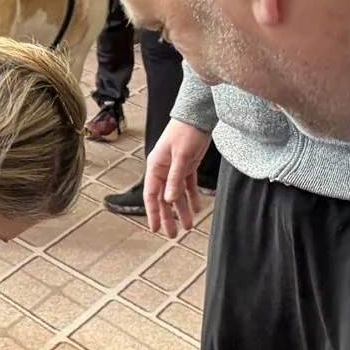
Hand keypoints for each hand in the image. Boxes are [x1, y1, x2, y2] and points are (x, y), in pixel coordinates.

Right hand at [142, 120, 211, 237]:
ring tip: (188, 227)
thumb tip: (168, 200)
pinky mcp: (188, 165)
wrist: (198, 115)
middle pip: (164, 199)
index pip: (152, 195)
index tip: (155, 229)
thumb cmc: (186, 132)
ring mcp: (175, 168)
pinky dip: (192, 197)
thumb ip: (175, 178)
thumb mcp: (181, 156)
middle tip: (173, 235)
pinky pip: (188, 185)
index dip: (153, 213)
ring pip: (177, 194)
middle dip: (168, 217)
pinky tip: (197, 209)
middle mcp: (163, 170)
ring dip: (182, 210)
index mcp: (156, 167)